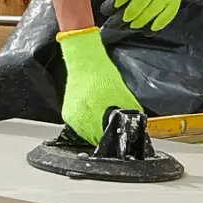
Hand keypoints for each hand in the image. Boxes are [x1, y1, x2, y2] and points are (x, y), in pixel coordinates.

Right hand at [55, 27, 142, 146]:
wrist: (86, 63)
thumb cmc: (104, 76)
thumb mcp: (124, 95)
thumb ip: (130, 113)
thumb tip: (136, 125)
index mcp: (96, 118)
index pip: (105, 140)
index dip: (113, 137)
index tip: (117, 133)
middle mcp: (81, 122)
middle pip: (94, 140)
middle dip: (103, 133)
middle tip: (109, 122)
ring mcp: (72, 120)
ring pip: (86, 134)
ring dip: (94, 129)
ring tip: (99, 115)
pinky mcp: (67, 116)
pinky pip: (78, 126)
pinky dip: (85, 122)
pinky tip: (91, 111)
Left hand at [111, 0, 196, 31]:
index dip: (121, 0)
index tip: (113, 7)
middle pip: (140, 4)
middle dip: (129, 14)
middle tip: (121, 20)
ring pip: (153, 11)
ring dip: (142, 20)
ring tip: (133, 25)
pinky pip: (170, 12)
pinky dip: (162, 22)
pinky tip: (153, 28)